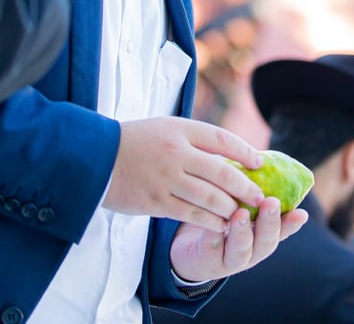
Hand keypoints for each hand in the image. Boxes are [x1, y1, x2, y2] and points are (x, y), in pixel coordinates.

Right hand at [103, 117, 267, 231]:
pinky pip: (191, 214)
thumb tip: (228, 153)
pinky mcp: (156, 202)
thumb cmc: (133, 141)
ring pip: (210, 197)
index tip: (259, 163)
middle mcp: (176, 153)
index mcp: (180, 130)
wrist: (93, 158)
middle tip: (259, 197)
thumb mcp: (165, 128)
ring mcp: (166, 179)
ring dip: (230, 208)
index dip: (244, 152)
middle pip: (222, 172)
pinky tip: (221, 225)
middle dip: (245, 187)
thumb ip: (194, 139)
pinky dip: (210, 221)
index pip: (222, 140)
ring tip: (242, 214)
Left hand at [169, 198, 308, 283]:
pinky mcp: (209, 262)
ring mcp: (231, 259)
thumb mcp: (234, 203)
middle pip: (267, 241)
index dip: (291, 223)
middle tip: (270, 203)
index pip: (282, 230)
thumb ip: (247, 188)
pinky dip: (214, 234)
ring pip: (242, 249)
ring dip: (243, 231)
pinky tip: (213, 222)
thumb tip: (256, 157)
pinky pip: (213, 247)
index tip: (301, 213)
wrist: (188, 250)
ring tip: (240, 213)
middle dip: (270, 223)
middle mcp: (252, 250)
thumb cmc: (218, 218)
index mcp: (262, 235)